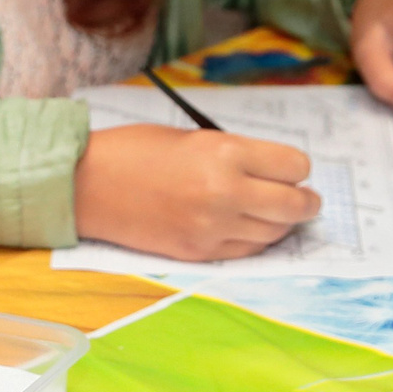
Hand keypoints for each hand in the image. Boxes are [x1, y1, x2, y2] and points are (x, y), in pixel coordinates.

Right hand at [75, 123, 317, 261]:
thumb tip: (275, 174)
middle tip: (306, 200)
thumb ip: (236, 155)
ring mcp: (212, 227)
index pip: (295, 166)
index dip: (296, 167)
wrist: (86, 184)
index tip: (290, 169)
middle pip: (295, 205)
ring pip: (276, 233)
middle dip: (306, 202)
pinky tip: (245, 227)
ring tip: (271, 212)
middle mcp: (225, 192)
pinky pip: (247, 251)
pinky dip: (254, 239)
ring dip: (280, 223)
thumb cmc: (135, 151)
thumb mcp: (193, 138)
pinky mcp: (199, 252)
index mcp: (225, 153)